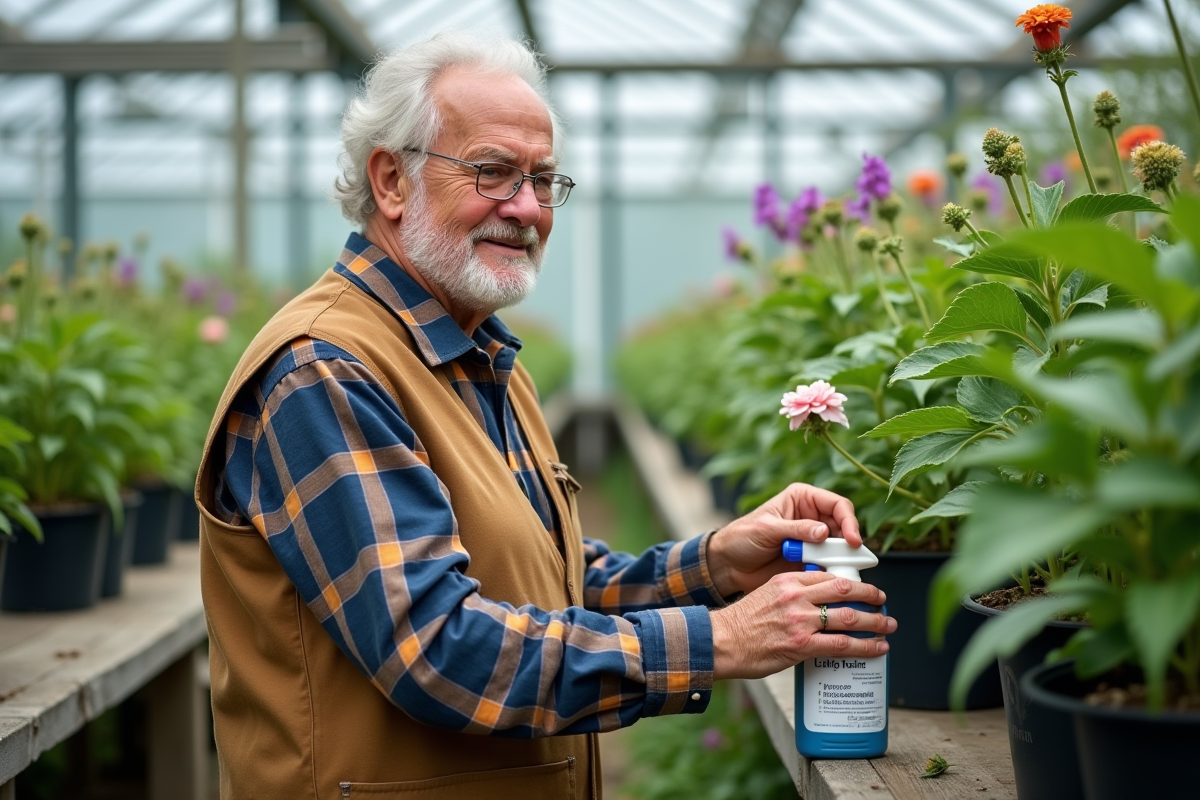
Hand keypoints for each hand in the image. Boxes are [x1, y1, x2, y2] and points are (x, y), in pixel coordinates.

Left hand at [706, 482, 861, 597]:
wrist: (728, 565)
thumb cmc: (741, 538)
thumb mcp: (766, 529)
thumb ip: (795, 529)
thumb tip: (824, 532)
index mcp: (802, 499)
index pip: (837, 505)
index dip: (849, 521)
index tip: (853, 539)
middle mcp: (812, 517)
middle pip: (844, 527)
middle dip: (848, 543)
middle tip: (850, 560)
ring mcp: (813, 540)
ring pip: (840, 548)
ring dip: (841, 559)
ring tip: (836, 570)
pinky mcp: (810, 560)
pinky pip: (830, 565)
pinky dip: (832, 571)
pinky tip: (826, 578)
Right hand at [710, 571, 894, 679]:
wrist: (721, 642)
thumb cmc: (740, 623)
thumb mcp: (765, 595)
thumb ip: (791, 596)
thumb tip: (814, 605)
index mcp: (788, 581)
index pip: (828, 575)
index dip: (851, 581)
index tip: (862, 587)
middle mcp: (797, 596)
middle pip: (845, 589)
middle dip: (869, 594)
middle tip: (882, 600)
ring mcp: (800, 620)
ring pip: (849, 616)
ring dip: (874, 621)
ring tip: (887, 625)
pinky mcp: (801, 644)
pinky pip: (842, 644)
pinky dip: (865, 646)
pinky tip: (877, 648)